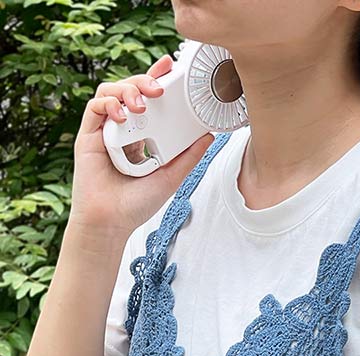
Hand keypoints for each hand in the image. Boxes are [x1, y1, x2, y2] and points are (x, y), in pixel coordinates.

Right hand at [70, 54, 214, 236]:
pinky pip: (94, 108)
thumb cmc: (138, 203)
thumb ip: (189, 157)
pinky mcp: (88, 137)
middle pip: (129, 90)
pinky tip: (122, 115)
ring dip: (127, 90)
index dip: (157, 79)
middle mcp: (123, 130)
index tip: (171, 67)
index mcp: (142, 135)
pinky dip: (108, 104)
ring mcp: (105, 132)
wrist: (113, 222)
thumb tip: (209, 136)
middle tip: (159, 88)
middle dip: (144, 80)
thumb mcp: (171, 177)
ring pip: (110, 92)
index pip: (148, 100)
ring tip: (142, 104)